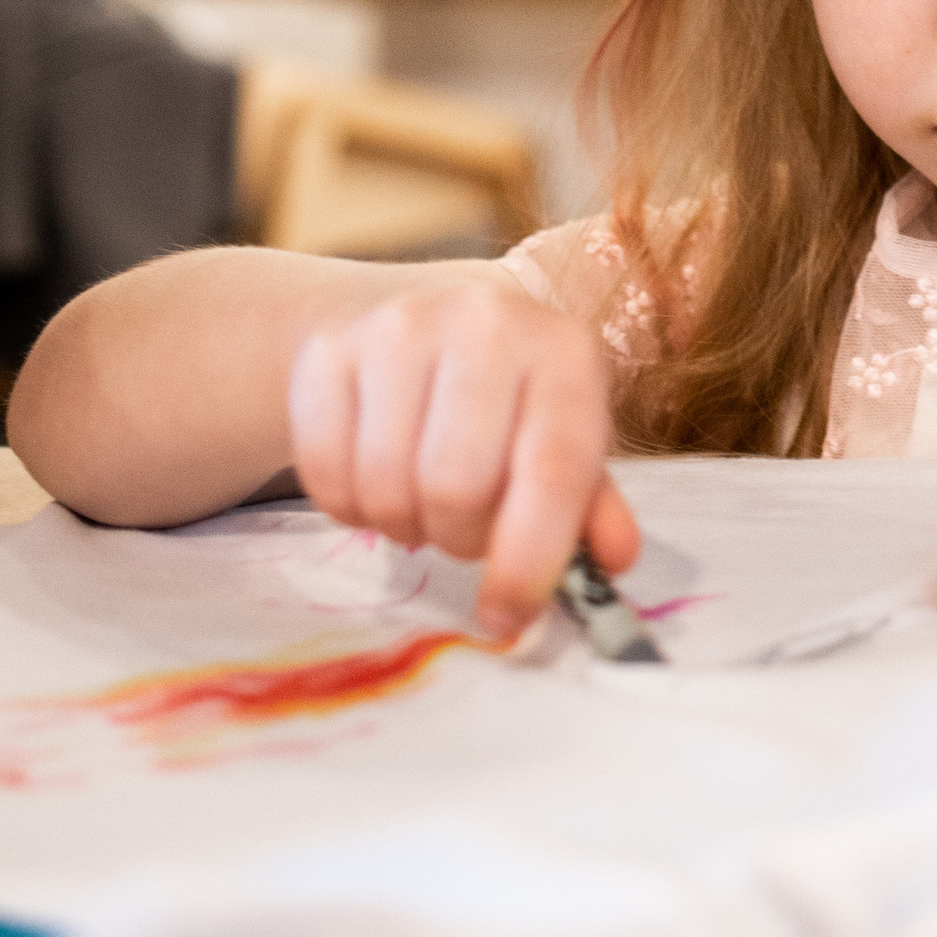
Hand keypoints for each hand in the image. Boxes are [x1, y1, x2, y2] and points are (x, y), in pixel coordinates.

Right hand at [287, 270, 636, 644]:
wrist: (422, 321)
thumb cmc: (508, 400)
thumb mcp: (564, 437)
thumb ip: (590, 507)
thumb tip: (612, 561)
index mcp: (563, 352)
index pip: (553, 470)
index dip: (530, 560)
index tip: (506, 615)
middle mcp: (485, 324)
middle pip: (456, 488)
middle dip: (457, 539)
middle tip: (461, 528)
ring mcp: (400, 328)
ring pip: (386, 486)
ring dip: (402, 525)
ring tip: (421, 500)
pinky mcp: (329, 348)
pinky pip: (324, 472)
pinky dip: (348, 506)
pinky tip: (373, 480)